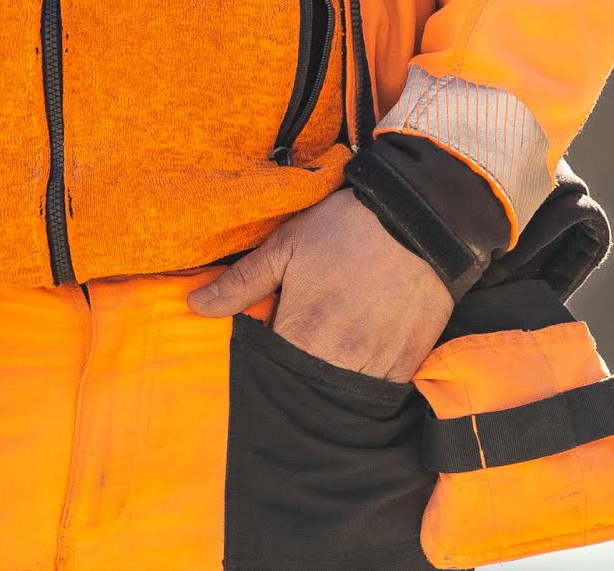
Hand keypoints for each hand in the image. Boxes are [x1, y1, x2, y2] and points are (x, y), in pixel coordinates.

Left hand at [189, 190, 453, 381]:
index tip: (272, 341)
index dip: (266, 360)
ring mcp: (376, 366)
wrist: (418, 220)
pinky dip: (369, 378)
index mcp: (301, 335)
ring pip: (344, 393)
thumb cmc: (344, 229)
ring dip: (333, 378)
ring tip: (334, 348)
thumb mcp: (285, 247)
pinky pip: (382, 389)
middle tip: (305, 342)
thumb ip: (240, 284)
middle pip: (307, 388)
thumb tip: (194, 305)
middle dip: (298, 374)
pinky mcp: (408, 363)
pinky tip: (364, 353)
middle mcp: (338, 361)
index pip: (270, 371)